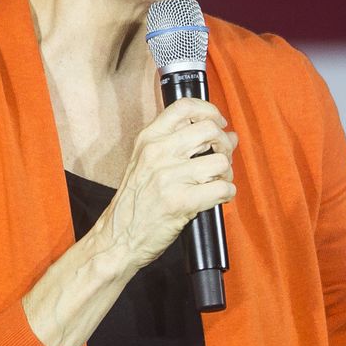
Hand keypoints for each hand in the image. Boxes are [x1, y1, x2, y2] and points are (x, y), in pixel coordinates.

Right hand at [100, 97, 237, 268]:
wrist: (117, 239)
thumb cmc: (134, 204)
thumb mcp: (146, 163)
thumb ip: (181, 145)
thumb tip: (228, 136)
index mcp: (148, 139)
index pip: (185, 107)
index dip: (210, 111)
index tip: (219, 122)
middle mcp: (157, 153)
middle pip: (210, 130)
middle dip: (225, 145)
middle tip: (222, 159)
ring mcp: (168, 177)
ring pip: (220, 161)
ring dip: (226, 174)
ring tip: (217, 183)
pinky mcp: (181, 202)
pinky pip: (222, 189)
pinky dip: (226, 194)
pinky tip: (216, 198)